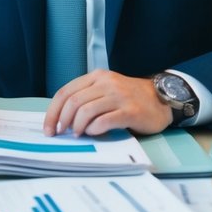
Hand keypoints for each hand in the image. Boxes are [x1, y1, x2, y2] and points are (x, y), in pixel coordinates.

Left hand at [42, 69, 170, 136]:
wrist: (162, 99)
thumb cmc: (129, 98)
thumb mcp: (106, 90)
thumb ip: (87, 98)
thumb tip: (61, 118)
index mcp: (96, 77)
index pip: (65, 92)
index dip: (52, 112)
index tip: (49, 127)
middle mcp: (106, 83)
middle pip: (73, 102)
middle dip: (61, 121)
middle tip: (60, 133)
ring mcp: (119, 96)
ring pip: (86, 111)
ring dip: (77, 126)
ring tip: (78, 134)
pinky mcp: (130, 111)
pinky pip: (104, 121)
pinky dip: (94, 129)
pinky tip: (94, 132)